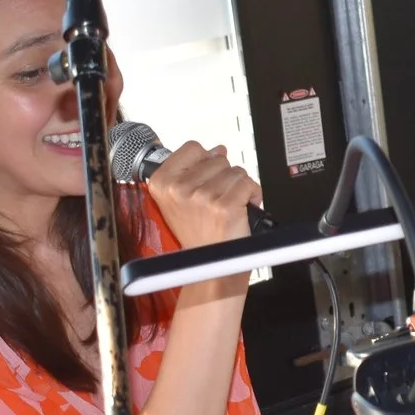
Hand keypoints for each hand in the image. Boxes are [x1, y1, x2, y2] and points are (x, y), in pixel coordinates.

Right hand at [146, 141, 264, 251]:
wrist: (209, 266)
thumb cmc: (198, 234)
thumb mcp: (181, 199)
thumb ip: (194, 170)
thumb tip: (217, 150)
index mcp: (161, 183)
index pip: (192, 147)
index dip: (205, 161)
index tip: (205, 179)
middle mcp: (178, 189)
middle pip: (217, 158)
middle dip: (224, 176)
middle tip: (217, 199)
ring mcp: (201, 198)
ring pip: (235, 170)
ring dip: (239, 186)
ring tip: (229, 205)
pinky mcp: (224, 207)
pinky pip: (248, 184)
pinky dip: (253, 194)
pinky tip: (243, 207)